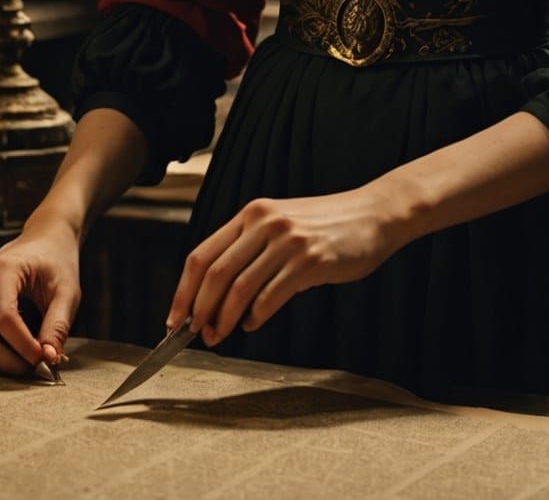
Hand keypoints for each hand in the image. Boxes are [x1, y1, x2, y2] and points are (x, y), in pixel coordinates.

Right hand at [0, 213, 81, 375]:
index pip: (4, 317)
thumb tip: (49, 359)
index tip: (41, 359)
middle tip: (32, 367)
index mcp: (3, 267)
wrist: (45, 238)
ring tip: (21, 363)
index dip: (21, 345)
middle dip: (5, 357)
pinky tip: (8, 353)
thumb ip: (58, 324)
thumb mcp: (68, 290)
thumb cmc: (57, 261)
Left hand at [169, 185, 409, 345]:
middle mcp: (265, 222)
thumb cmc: (327, 226)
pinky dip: (256, 315)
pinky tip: (253, 322)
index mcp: (252, 213)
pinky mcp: (310, 260)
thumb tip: (216, 298)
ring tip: (219, 335)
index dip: (183, 290)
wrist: (374, 214)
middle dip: (198, 310)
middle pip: (215, 273)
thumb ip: (251, 250)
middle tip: (195, 335)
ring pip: (239, 288)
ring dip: (224, 319)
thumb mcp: (282, 226)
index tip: (174, 319)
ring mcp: (288, 240)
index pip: (202, 254)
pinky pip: (271, 296)